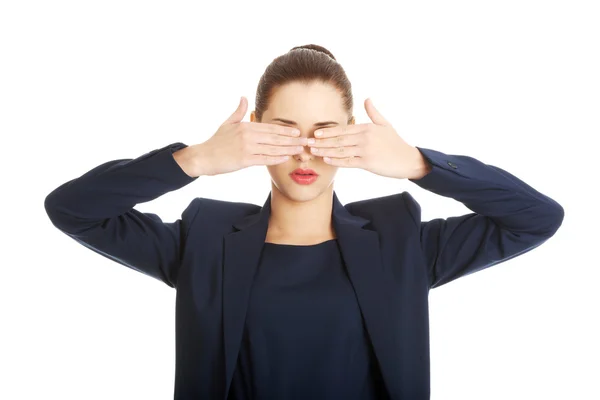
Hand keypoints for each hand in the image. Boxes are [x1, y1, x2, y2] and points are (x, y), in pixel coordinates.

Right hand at [196, 97, 306, 175]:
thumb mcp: (227, 123)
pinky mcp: (244, 160)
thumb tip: (243, 97)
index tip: (297, 131)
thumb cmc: (216, 142)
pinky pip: (264, 159)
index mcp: (245, 126)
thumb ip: (238, 111)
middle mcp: (248, 136)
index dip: (285, 130)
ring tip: (300, 150)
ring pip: (272, 148)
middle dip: (292, 139)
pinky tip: (286, 158)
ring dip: (288, 149)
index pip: (270, 127)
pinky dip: (276, 158)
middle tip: (306, 141)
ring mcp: (246, 148)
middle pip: (274, 137)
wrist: (203, 156)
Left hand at [308, 98, 430, 179]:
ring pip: (341, 150)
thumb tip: (367, 98)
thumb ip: (374, 113)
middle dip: (322, 141)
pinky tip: (326, 159)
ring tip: (313, 151)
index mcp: (367, 128)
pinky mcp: (368, 162)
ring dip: (325, 150)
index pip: (343, 129)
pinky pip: (349, 162)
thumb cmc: (396, 143)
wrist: (408, 159)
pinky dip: (336, 161)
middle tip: (307, 143)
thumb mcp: (385, 125)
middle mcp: (365, 137)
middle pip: (339, 139)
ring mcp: (366, 150)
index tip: (315, 133)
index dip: (328, 131)